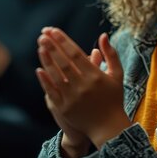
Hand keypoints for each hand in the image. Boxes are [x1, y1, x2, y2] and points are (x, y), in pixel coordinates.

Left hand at [36, 28, 130, 155]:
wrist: (108, 127)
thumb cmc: (114, 98)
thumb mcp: (117, 75)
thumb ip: (111, 54)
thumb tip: (103, 35)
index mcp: (96, 76)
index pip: (76, 54)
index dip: (64, 41)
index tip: (54, 30)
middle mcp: (83, 86)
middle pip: (64, 63)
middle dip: (52, 47)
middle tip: (43, 34)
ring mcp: (72, 98)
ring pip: (56, 75)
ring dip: (47, 60)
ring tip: (40, 46)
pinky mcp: (65, 108)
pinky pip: (52, 92)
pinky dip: (45, 80)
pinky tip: (39, 69)